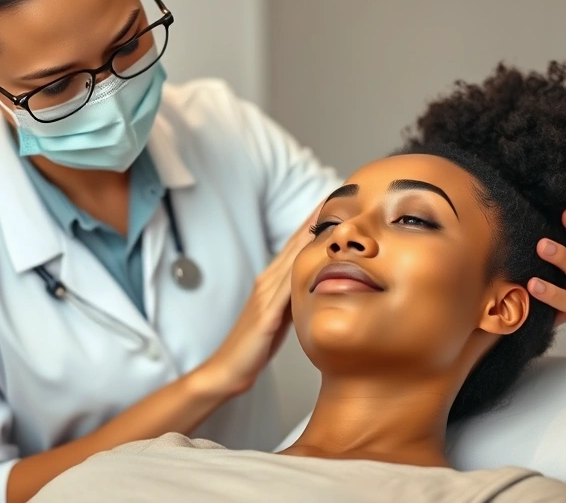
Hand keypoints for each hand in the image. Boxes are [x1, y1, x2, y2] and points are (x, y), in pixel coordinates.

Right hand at [196, 206, 319, 396]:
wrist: (226, 371)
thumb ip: (295, 299)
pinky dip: (302, 267)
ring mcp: (265, 295)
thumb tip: (318, 288)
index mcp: (271, 282)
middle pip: (295, 242)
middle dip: (317, 218)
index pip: (296, 245)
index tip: (337, 202)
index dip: (315, 222)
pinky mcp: (267, 313)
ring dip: (312, 233)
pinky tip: (317, 257)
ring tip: (333, 212)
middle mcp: (267, 281)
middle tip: (340, 193)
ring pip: (293, 257)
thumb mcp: (280, 318)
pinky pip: (288, 286)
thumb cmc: (253, 349)